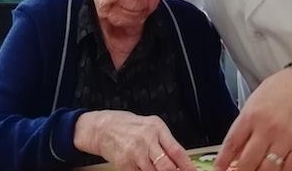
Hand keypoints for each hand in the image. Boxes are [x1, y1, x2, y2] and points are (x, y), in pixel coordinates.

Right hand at [74, 110, 195, 170]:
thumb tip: (181, 159)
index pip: (176, 151)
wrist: (104, 128)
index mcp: (156, 128)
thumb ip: (166, 141)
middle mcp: (146, 140)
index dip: (187, 165)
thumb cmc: (129, 126)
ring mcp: (135, 153)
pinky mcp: (124, 164)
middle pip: (166, 166)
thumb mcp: (151, 126)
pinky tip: (146, 170)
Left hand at [213, 69, 291, 170]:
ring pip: (268, 169)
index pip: (232, 144)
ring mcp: (285, 138)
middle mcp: (266, 129)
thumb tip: (235, 154)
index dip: (223, 161)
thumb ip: (244, 129)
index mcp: (251, 116)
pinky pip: (288, 168)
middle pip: (248, 161)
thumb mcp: (253, 104)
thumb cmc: (276, 92)